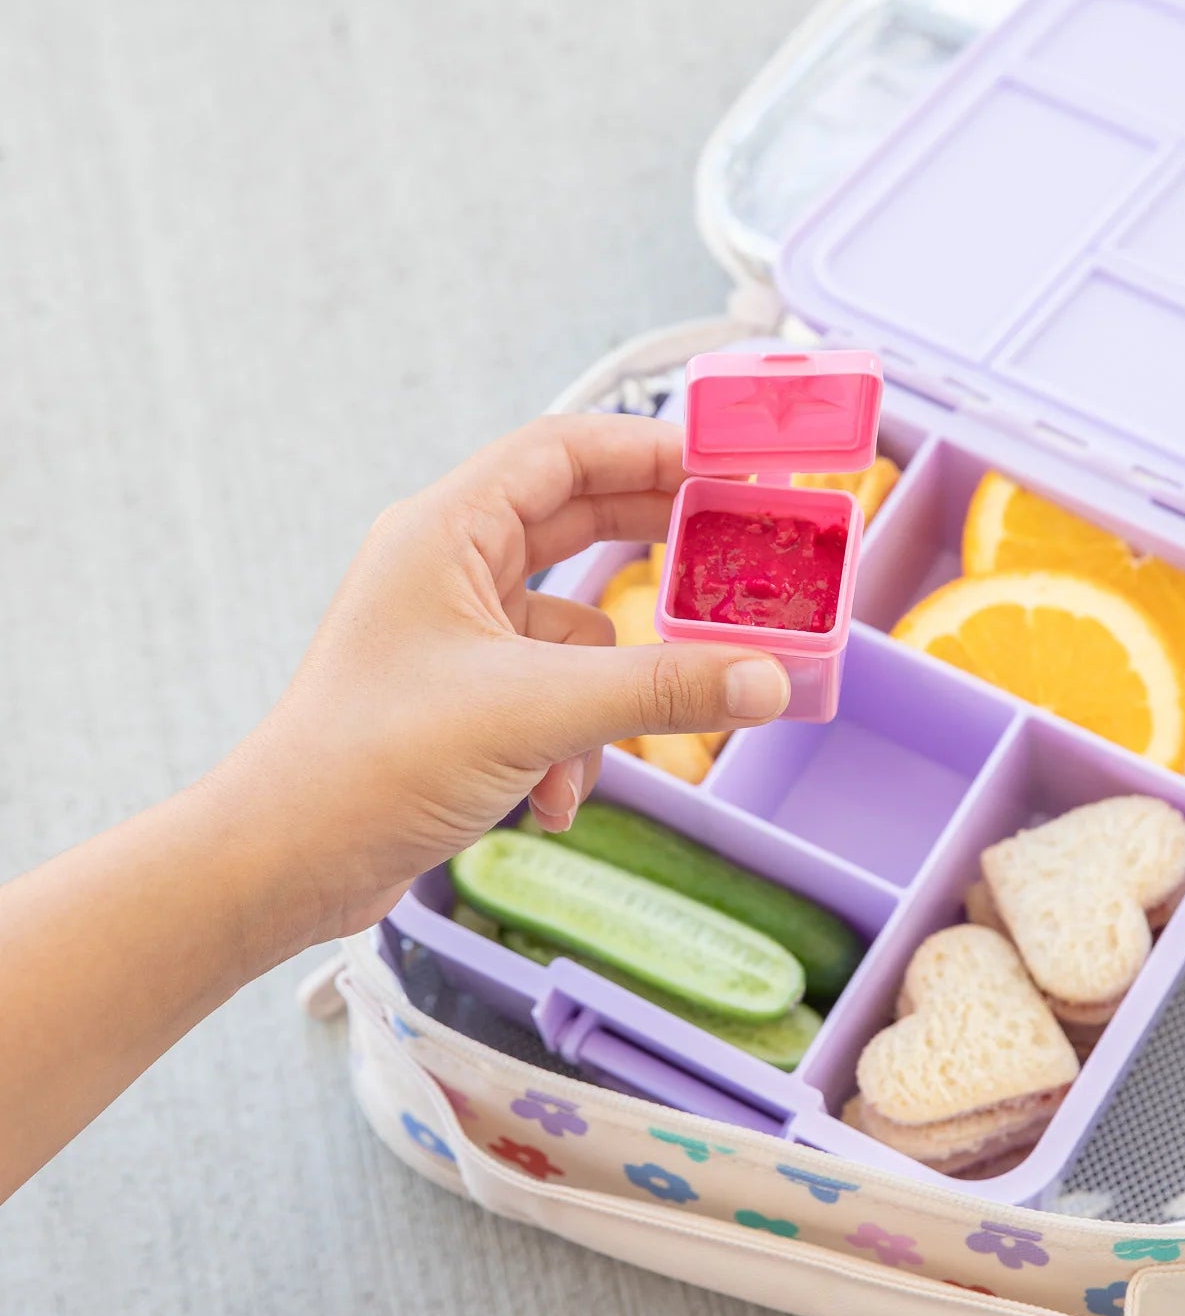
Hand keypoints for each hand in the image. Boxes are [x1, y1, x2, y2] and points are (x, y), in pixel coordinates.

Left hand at [227, 414, 788, 939]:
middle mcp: (446, 570)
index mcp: (444, 531)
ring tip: (596, 749)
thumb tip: (769, 679)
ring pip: (574, 633)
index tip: (730, 468)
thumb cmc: (370, 763)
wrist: (283, 865)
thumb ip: (660, 688)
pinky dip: (568, 747)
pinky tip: (550, 800)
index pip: (563, 450)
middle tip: (738, 556)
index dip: (650, 449)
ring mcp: (454, 637)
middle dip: (654, 555)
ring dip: (604, 695)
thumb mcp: (534, 713)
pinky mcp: (462, 701)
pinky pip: (552, 698)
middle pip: (577, 525)